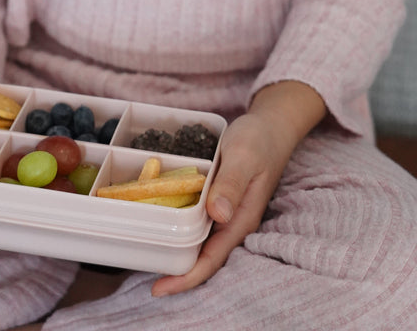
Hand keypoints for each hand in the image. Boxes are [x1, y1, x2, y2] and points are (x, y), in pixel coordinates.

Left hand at [151, 80, 325, 296]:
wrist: (272, 127)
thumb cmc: (258, 140)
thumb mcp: (243, 155)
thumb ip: (231, 184)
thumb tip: (218, 215)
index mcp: (241, 219)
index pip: (212, 259)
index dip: (186, 277)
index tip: (159, 288)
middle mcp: (233, 222)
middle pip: (204, 258)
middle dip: (177, 271)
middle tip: (145, 274)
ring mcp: (227, 213)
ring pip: (201, 242)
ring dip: (178, 252)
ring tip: (148, 255)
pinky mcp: (220, 202)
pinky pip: (200, 223)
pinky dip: (182, 228)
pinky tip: (164, 224)